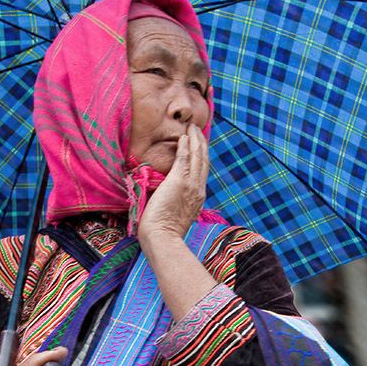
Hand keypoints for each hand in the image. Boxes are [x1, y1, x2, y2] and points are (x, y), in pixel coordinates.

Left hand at [138, 123, 208, 250]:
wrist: (162, 238)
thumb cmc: (163, 232)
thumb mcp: (176, 215)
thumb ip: (176, 203)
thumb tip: (168, 196)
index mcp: (198, 197)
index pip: (202, 172)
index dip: (202, 156)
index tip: (199, 145)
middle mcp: (198, 189)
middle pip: (203, 160)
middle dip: (201, 143)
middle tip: (197, 129)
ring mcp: (191, 185)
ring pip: (197, 156)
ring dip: (194, 139)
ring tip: (192, 127)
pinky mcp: (179, 181)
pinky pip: (184, 158)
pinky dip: (185, 146)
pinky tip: (183, 136)